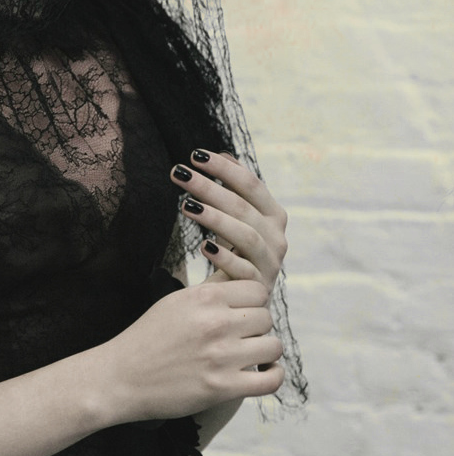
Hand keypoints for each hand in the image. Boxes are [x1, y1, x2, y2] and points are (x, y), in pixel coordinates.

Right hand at [102, 279, 283, 422]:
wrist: (119, 376)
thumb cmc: (147, 338)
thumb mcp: (176, 301)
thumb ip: (211, 291)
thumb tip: (241, 274)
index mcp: (203, 297)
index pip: (257, 290)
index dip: (252, 302)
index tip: (240, 313)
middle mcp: (215, 323)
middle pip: (266, 317)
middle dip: (255, 327)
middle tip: (238, 337)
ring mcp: (221, 357)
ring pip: (273, 346)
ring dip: (263, 351)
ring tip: (247, 355)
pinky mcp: (223, 387)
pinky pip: (271, 380)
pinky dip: (273, 375)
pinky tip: (264, 372)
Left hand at [171, 150, 287, 291]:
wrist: (245, 300)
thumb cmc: (239, 252)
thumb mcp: (238, 219)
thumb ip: (236, 188)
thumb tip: (224, 154)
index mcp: (273, 215)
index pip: (251, 185)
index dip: (224, 169)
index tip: (194, 155)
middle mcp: (277, 237)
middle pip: (243, 207)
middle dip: (209, 187)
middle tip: (178, 174)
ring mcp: (270, 263)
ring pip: (246, 236)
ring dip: (215, 218)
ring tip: (185, 206)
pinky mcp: (259, 287)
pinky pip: (244, 270)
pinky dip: (225, 257)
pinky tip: (203, 246)